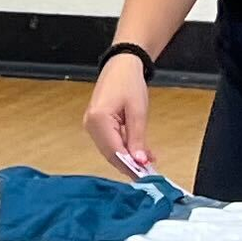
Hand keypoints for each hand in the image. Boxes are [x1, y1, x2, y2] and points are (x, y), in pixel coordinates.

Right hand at [84, 51, 154, 177]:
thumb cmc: (129, 82)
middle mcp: (90, 125)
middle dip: (131, 163)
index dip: (131, 166)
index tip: (146, 175)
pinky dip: (124, 148)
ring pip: (111, 151)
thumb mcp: (138, 112)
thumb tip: (140, 162)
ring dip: (129, 157)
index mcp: (98, 120)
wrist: (121, 65)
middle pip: (111, 154)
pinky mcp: (95, 125)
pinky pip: (110, 143)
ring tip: (149, 159)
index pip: (115, 151)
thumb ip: (137, 139)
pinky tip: (139, 150)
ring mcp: (91, 126)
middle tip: (151, 170)